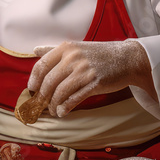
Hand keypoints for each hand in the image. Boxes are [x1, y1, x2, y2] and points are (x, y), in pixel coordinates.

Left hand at [26, 40, 154, 117]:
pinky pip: (74, 99)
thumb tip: (34, 50)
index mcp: (66, 48)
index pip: (41, 66)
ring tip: (54, 110)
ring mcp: (84, 70)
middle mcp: (73, 58)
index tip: (32, 90)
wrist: (127, 58)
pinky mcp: (94, 83)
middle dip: (42, 97)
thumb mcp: (76, 47)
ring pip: (60, 92)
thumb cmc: (99, 54)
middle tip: (41, 105)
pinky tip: (63, 112)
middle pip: (48, 82)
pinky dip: (65, 107)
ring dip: (53, 105)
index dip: (34, 80)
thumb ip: (54, 49)